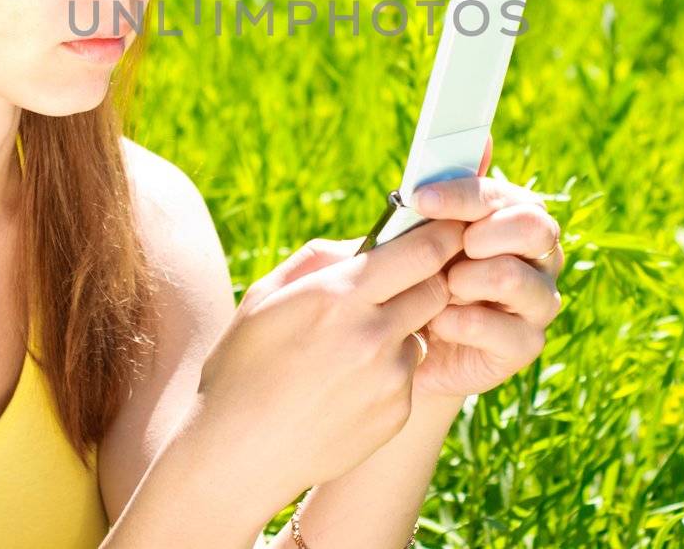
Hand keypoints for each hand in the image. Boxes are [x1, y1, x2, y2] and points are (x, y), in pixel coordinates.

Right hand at [192, 211, 468, 510]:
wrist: (236, 453)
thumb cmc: (242, 365)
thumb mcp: (265, 296)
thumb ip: (320, 258)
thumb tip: (365, 242)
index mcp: (338, 296)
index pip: (423, 251)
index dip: (442, 235)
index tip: (447, 228)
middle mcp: (373, 335)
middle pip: (437, 288)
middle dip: (426, 279)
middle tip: (400, 283)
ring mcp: (389, 378)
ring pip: (420, 332)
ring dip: (401, 329)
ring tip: (352, 348)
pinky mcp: (396, 413)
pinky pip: (408, 375)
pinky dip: (388, 371)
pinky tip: (346, 385)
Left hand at [407, 134, 563, 400]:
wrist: (401, 342)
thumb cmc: (416, 273)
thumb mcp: (420, 230)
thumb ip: (451, 189)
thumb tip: (483, 139)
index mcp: (517, 219)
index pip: (508, 195)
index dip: (464, 195)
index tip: (422, 199)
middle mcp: (539, 257)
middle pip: (536, 227)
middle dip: (485, 234)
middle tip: (451, 248)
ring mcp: (537, 302)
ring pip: (517, 278)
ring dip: (468, 281)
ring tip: (440, 290)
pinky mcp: (525, 345)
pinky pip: (507, 332)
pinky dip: (463, 324)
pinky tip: (437, 324)